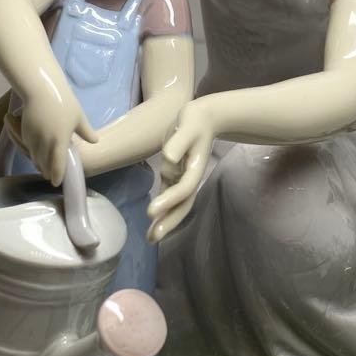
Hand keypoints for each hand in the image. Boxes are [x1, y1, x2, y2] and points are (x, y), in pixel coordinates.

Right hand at [18, 85, 97, 185]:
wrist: (41, 89)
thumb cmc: (64, 102)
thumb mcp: (78, 117)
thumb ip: (86, 131)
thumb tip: (95, 141)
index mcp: (60, 140)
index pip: (57, 164)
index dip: (57, 175)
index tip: (56, 182)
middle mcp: (45, 142)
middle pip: (43, 163)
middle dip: (47, 170)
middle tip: (51, 176)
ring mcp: (33, 137)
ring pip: (34, 156)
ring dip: (38, 162)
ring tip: (43, 166)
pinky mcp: (25, 131)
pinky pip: (28, 147)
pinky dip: (32, 152)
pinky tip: (36, 153)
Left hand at [146, 100, 215, 241]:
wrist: (205, 118)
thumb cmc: (196, 119)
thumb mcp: (188, 125)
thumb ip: (179, 142)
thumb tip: (169, 159)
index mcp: (195, 167)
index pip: (183, 188)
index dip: (169, 200)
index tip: (151, 211)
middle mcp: (191, 177)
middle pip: (182, 204)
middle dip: (169, 221)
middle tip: (153, 237)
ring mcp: (184, 178)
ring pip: (176, 205)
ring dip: (165, 221)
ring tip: (151, 237)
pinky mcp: (176, 176)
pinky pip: (169, 196)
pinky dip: (163, 209)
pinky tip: (153, 221)